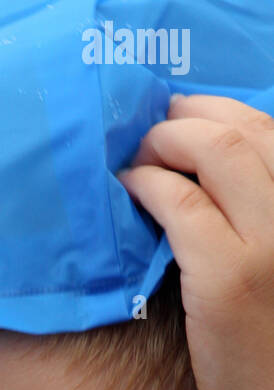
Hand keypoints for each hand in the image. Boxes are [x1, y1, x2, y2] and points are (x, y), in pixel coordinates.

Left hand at [117, 94, 273, 389]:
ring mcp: (270, 241)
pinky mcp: (228, 275)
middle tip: (152, 128)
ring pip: (214, 150)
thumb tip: (213, 181)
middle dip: (190, 116)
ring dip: (165, 141)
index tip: (188, 120)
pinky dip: (149, 184)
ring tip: (137, 156)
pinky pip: (180, 202)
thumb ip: (263, 226)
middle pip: (245, 128)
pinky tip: (130, 189)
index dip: (225, 115)